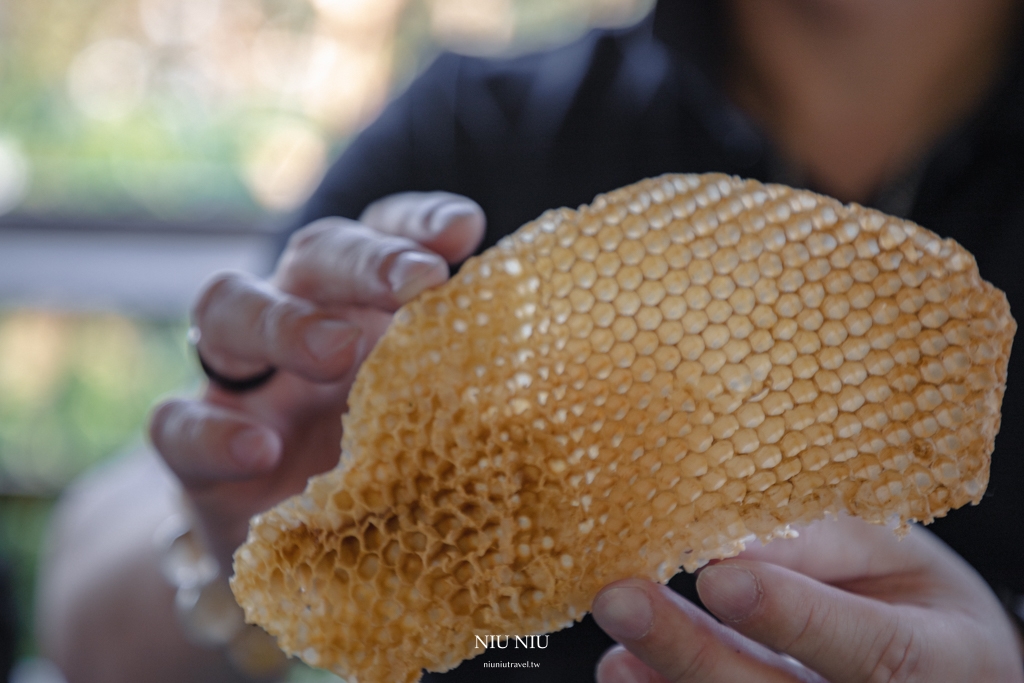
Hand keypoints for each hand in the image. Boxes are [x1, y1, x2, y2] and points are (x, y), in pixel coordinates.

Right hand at [148, 192, 484, 567]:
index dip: (417, 223)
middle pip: (314, 256)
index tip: (464, 230)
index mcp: (370, 312)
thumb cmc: (397, 481)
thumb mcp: (440, 433)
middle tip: (416, 283)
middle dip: (364, 262)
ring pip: (227, 306)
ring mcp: (242, 381)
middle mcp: (303, 324)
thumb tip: (560, 377)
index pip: (385, 238)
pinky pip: (178, 422)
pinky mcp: (196, 450)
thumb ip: (472, 396)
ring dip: (284, 320)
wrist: (320, 566)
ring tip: (336, 352)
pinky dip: (215, 429)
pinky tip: (260, 451)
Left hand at [592, 515, 1023, 682]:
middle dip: (693, 652)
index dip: (792, 615)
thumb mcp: (897, 552)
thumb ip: (824, 545)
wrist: (944, 670)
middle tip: (620, 600)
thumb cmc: (916, 598)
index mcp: (945, 658)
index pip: (871, 646)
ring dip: (669, 682)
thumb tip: (732, 543)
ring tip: (611, 644)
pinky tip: (625, 670)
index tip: (717, 575)